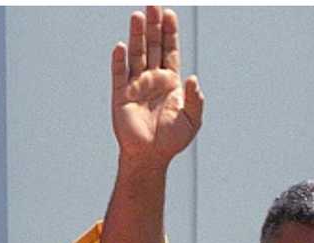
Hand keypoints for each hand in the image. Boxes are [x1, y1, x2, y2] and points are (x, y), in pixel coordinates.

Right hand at [111, 6, 203, 167]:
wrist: (150, 157)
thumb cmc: (172, 140)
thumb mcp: (192, 119)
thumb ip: (195, 98)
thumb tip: (193, 78)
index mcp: (170, 81)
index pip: (170, 50)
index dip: (170, 32)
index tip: (170, 14)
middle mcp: (152, 79)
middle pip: (152, 46)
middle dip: (154, 26)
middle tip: (154, 5)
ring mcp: (135, 85)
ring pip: (136, 55)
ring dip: (137, 35)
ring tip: (138, 16)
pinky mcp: (120, 95)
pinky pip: (119, 74)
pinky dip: (119, 60)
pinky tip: (121, 46)